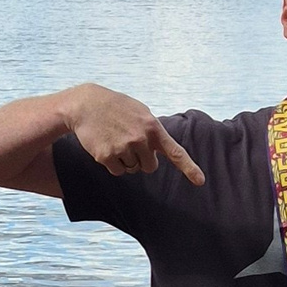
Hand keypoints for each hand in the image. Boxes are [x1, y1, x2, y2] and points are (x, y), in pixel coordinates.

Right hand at [69, 85, 203, 184]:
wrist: (86, 104)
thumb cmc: (116, 107)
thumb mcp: (140, 112)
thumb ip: (153, 130)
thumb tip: (160, 151)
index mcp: (152, 127)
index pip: (175, 152)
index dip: (189, 168)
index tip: (200, 181)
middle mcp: (140, 139)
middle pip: (150, 167)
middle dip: (142, 160)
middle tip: (129, 143)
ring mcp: (123, 148)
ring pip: (132, 169)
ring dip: (125, 160)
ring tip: (115, 139)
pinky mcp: (106, 156)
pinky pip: (118, 172)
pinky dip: (112, 164)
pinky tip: (106, 146)